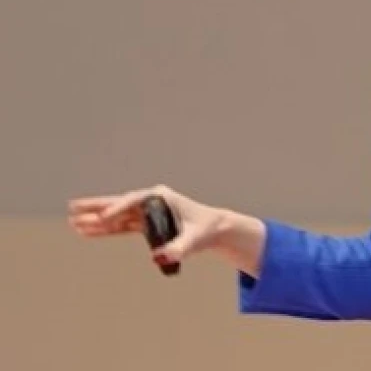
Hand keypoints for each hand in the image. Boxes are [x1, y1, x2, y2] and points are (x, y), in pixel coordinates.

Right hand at [68, 185, 223, 267]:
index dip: (119, 208)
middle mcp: (151, 201)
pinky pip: (121, 226)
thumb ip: (178, 248)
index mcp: (162, 197)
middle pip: (119, 203)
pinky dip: (105, 229)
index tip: (105, 217)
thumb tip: (159, 257)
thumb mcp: (194, 239)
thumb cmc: (205, 229)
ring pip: (116, 216)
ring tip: (73, 222)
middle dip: (96, 207)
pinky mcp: (144, 224)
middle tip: (72, 208)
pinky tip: (88, 232)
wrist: (213, 229)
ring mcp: (146, 212)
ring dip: (96, 220)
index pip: (135, 200)